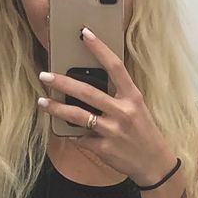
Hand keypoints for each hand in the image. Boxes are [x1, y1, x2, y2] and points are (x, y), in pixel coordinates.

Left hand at [36, 27, 176, 187]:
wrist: (154, 163)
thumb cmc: (143, 132)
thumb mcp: (137, 108)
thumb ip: (117, 96)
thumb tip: (87, 83)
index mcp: (133, 97)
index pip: (115, 66)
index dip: (100, 48)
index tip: (85, 33)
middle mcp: (123, 111)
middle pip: (88, 92)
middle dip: (63, 82)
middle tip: (45, 75)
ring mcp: (113, 131)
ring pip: (79, 116)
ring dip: (57, 108)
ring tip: (43, 101)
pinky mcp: (105, 148)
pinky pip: (81, 138)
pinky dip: (72, 134)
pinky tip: (64, 131)